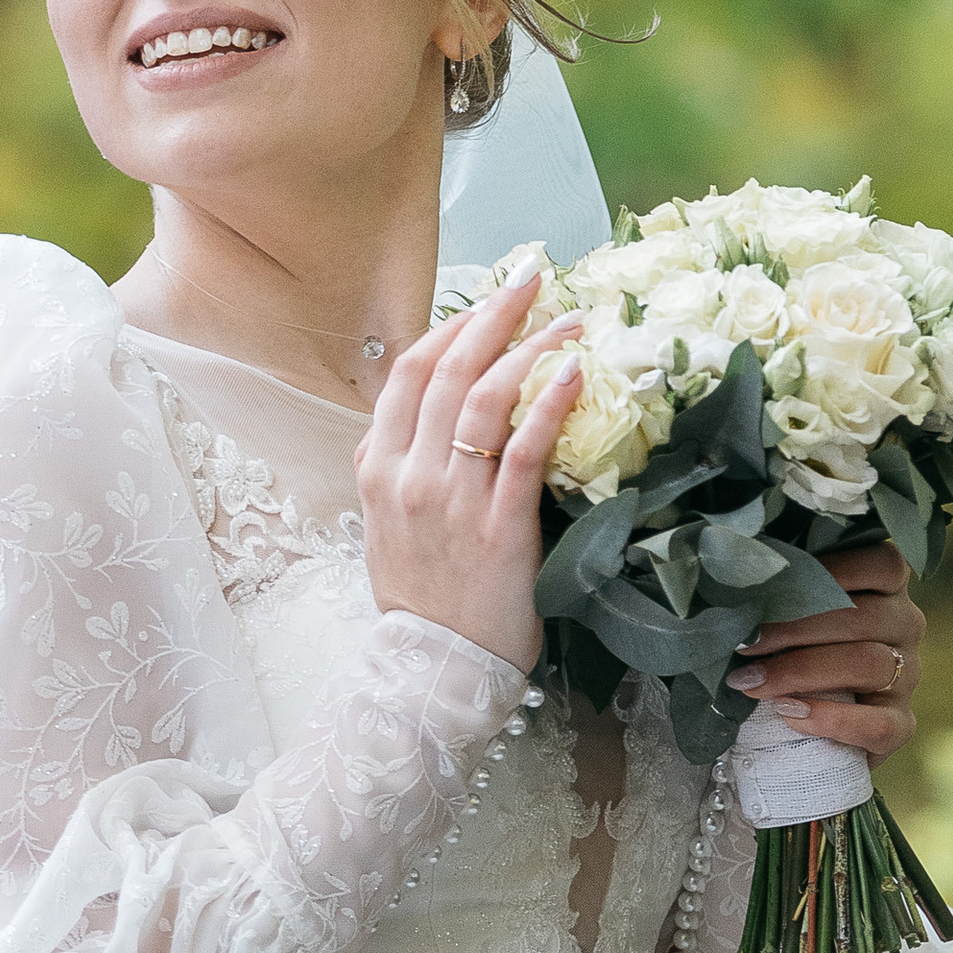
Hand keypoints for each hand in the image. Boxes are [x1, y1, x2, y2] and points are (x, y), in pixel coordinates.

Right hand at [356, 265, 580, 671]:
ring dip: (531, 348)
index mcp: (379, 467)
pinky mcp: (500, 528)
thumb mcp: (385, 521)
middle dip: (494, 316)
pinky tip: (574, 374)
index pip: (409, 373)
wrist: (433, 671)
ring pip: (488, 399)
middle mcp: (410, 475)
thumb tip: (431, 409)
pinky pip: (524, 451)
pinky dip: (549, 405)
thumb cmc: (420, 596)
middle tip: (532, 280)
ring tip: (568, 320)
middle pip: (451, 371)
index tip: (487, 300)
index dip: (451, 327)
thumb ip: (398, 462)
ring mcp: (453, 501)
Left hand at [727, 540, 924, 764]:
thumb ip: (788, 588)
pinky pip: (879, 724)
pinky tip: (789, 715)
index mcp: (889, 585)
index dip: (832, 571)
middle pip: (863, 617)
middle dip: (794, 629)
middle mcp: (907, 624)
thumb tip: (746, 578)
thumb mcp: (797, 607)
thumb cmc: (794, 642)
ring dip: (802, 672)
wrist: (804, 720)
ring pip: (868, 664)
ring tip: (752, 682)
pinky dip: (832, 720)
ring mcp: (908, 675)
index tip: (771, 587)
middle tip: (745, 643)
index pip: (882, 564)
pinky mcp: (902, 723)